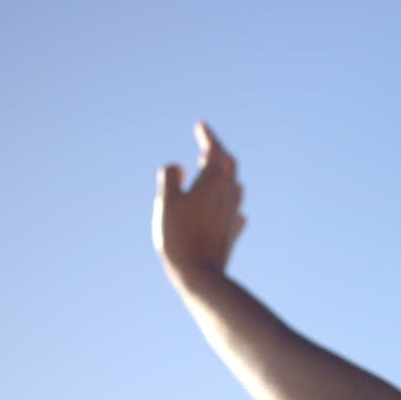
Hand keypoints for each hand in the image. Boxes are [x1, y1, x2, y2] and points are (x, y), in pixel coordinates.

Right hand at [152, 121, 245, 281]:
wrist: (200, 274)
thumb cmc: (179, 236)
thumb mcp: (166, 202)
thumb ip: (170, 178)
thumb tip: (178, 166)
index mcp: (213, 183)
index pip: (215, 151)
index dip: (208, 136)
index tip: (201, 125)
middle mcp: (228, 196)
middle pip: (229, 166)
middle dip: (218, 153)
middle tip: (206, 145)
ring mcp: (232, 214)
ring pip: (234, 187)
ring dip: (224, 175)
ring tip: (212, 172)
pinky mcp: (231, 232)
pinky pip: (233, 210)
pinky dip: (227, 201)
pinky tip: (226, 208)